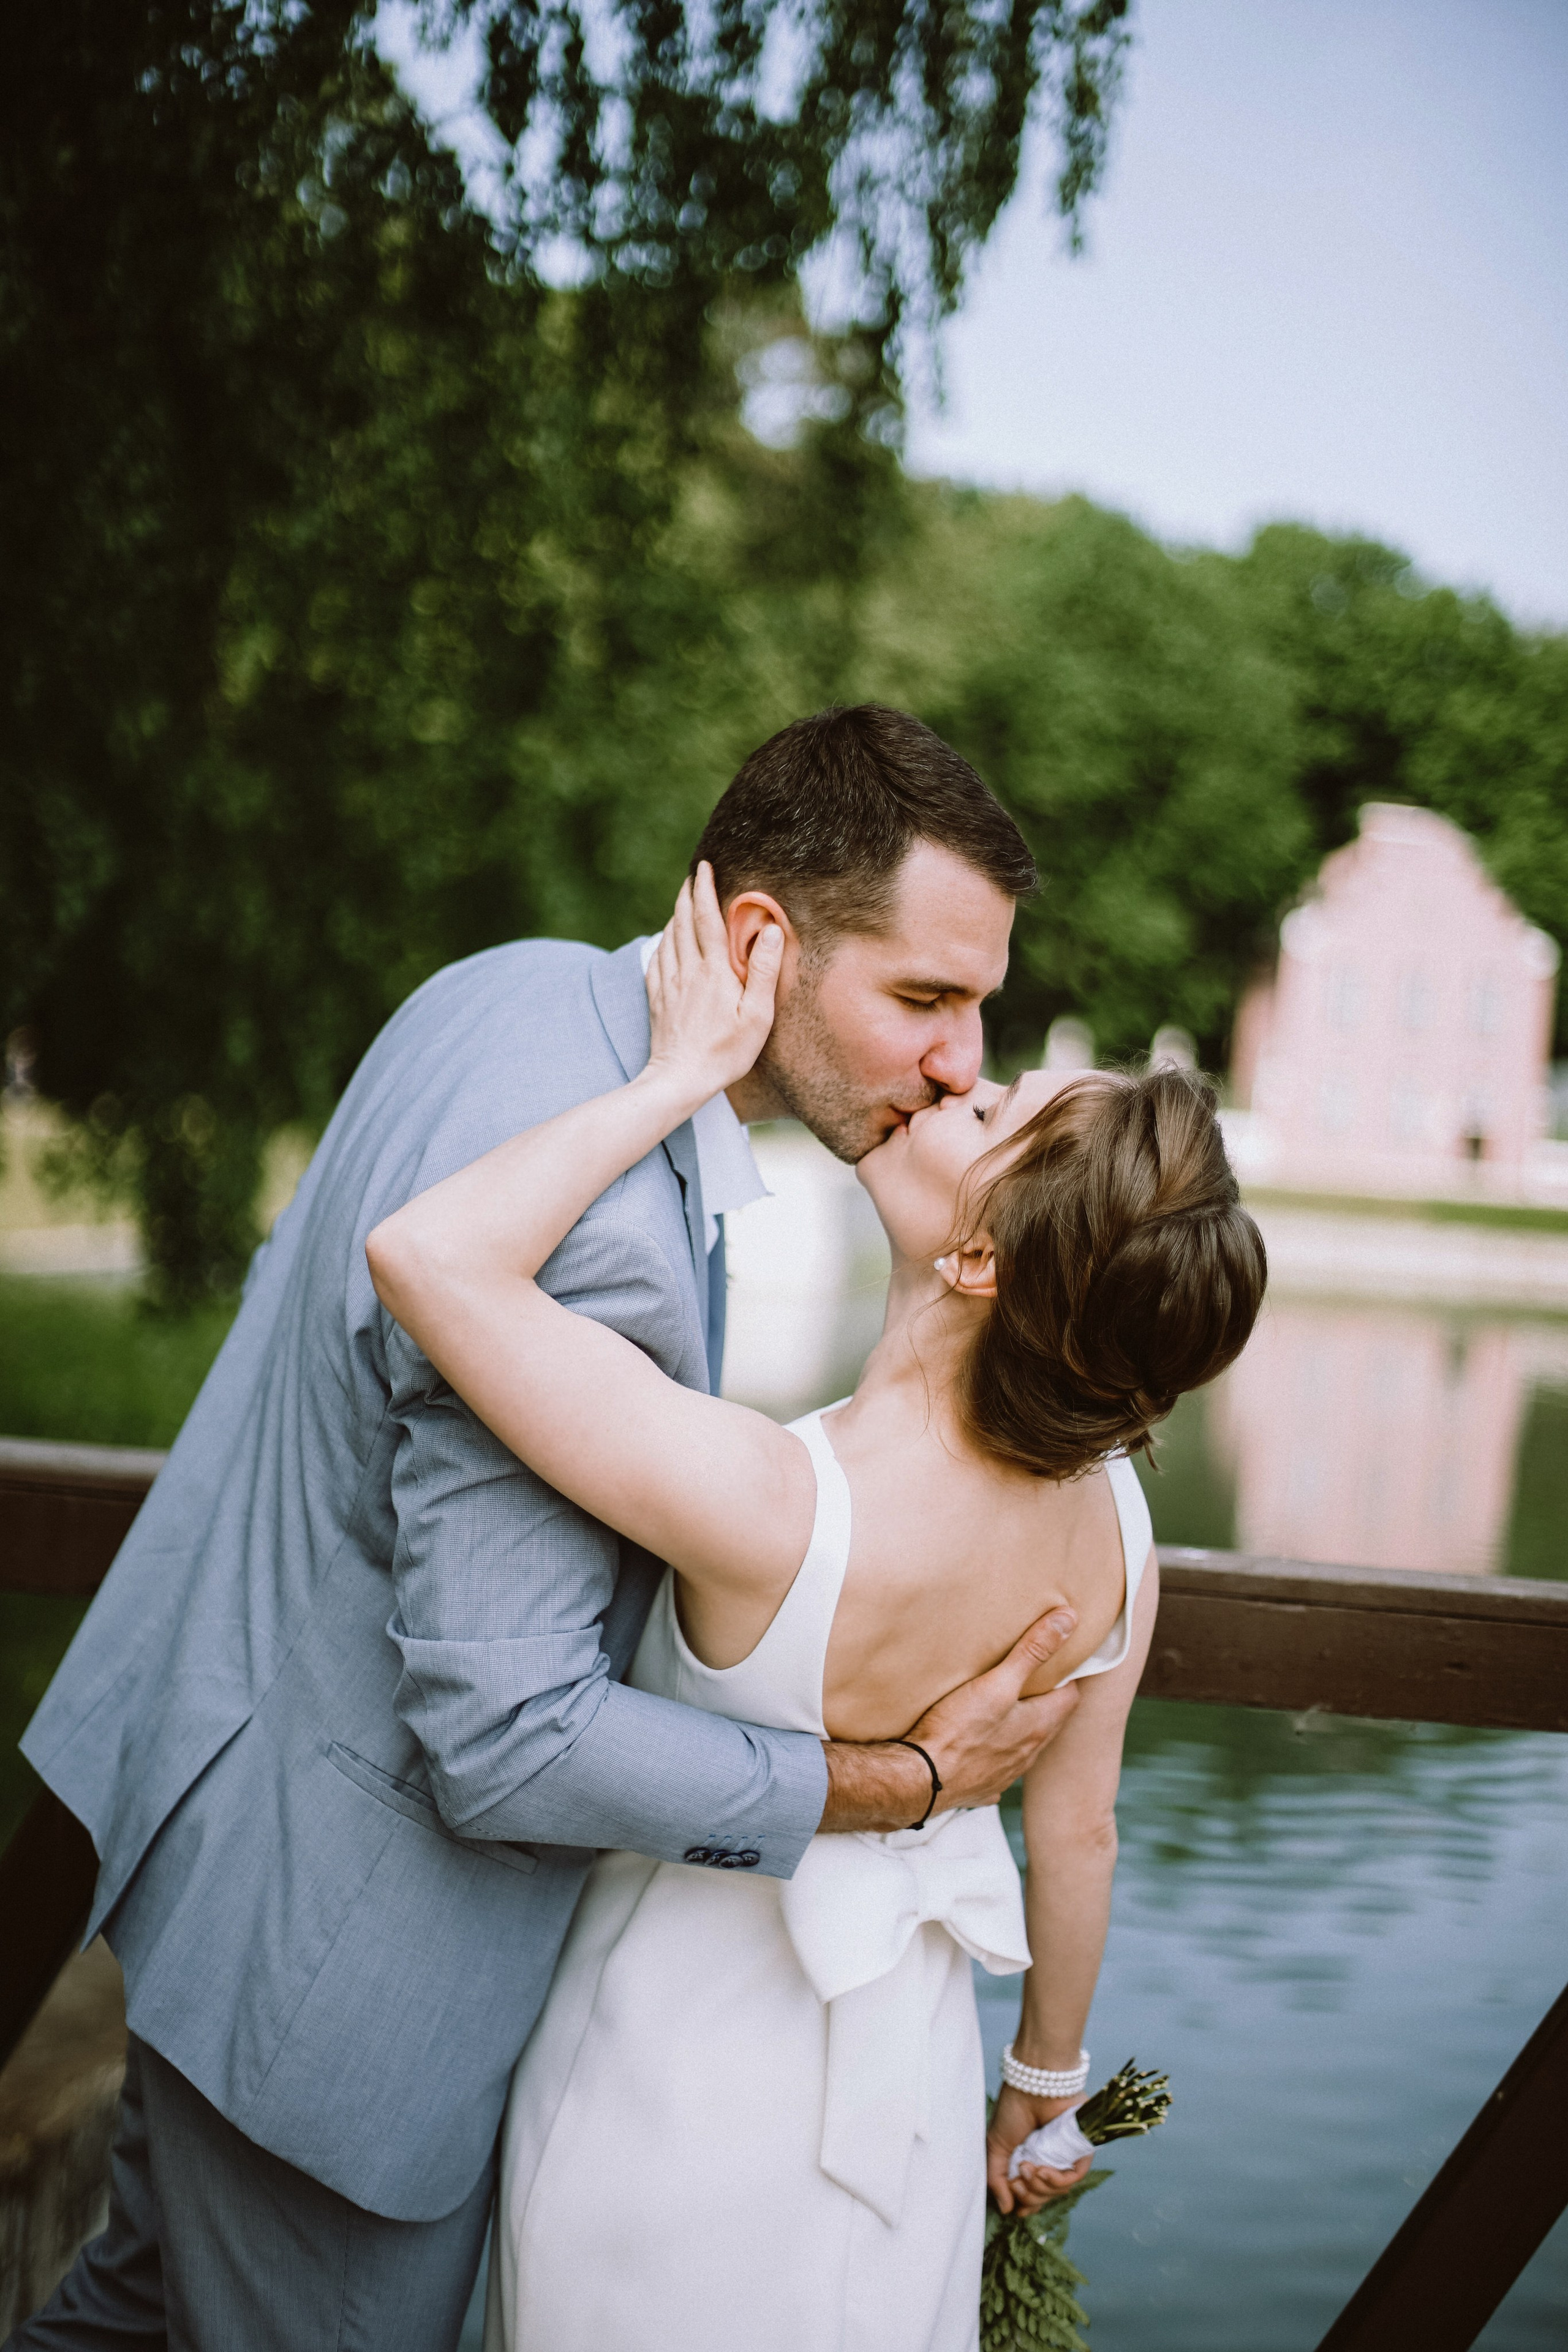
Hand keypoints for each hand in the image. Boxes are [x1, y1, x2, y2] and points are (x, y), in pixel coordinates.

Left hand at [643, 862, 781, 1104]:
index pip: (708, 919)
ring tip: (683, 901)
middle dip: (687, 894)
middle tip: (693, 876)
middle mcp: (687, 971)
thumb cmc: (726, 1053)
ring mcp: (668, 984)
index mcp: (714, 971)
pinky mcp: (657, 998)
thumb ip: (763, 970)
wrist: (680, 1079)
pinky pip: (657, 958)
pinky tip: (667, 939)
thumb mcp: (757, 1015)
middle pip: (683, 921)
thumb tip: (770, 930)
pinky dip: (663, 940)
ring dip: (676, 914)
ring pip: (668, 937)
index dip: (706, 890)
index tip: (705, 867)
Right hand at [910, 1608, 1080, 1812]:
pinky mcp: (981, 1787)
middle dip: (1042, 1699)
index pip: (1069, 1696)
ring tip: (1002, 1706)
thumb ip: (1032, 1652)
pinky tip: (978, 1745)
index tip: (1054, 1660)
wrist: (920, 1781)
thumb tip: (1068, 1621)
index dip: (1065, 1676)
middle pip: (1048, 1721)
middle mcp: (1028, 1753)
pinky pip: (996, 1768)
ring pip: (1023, 1745)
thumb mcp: (997, 1683)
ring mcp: (1006, 1773)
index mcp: (1039, 1726)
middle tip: (1028, 1677)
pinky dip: (993, 1754)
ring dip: (1019, 1727)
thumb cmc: (958, 1731)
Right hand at [986, 2085, 1093, 2216]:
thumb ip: (997, 2180)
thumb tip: (1006, 2210)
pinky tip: (1042, 2171)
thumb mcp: (996, 2147)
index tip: (1015, 2205)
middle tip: (1017, 2179)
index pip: (1032, 2195)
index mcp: (1029, 2159)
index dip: (1025, 2205)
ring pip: (1058, 2192)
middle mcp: (1048, 2160)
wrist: (1033, 2086)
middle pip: (1043, 2198)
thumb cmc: (1013, 2110)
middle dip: (1028, 2196)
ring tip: (1027, 2168)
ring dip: (1039, 2187)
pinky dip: (1056, 2181)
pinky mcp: (1080, 2150)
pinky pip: (1073, 2178)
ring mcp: (1064, 2156)